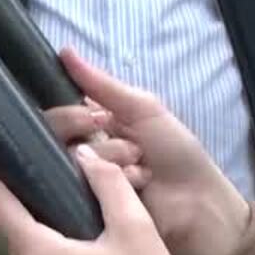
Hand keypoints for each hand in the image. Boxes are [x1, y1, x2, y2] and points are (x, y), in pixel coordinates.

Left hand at [0, 144, 174, 254]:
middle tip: (39, 154)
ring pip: (26, 237)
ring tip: (59, 180)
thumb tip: (83, 153)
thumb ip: (109, 184)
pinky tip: (73, 217)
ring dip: (37, 210)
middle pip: (10, 217)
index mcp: (36, 252)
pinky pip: (40, 254)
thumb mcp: (136, 230)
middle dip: (20, 185)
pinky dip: (49, 231)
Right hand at [47, 49, 254, 254]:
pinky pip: (78, 187)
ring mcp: (82, 180)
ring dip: (110, 160)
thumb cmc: (175, 152)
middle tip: (128, 147)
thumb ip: (102, 84)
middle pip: (56, 136)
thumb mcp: (144, 108)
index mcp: (94, 124)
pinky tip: (136, 185)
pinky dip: (111, 182)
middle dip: (94, 138)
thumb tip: (64, 49)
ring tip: (140, 169)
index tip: (96, 117)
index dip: (70, 112)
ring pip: (69, 161)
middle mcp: (82, 149)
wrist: (197, 202)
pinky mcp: (86, 205)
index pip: (58, 111)